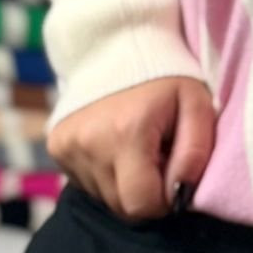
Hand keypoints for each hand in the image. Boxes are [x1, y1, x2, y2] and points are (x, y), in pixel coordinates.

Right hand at [45, 74, 214, 221]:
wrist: (118, 45)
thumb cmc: (167, 78)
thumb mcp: (197, 105)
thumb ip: (196, 153)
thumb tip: (181, 195)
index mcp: (126, 134)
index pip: (141, 205)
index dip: (164, 201)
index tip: (173, 175)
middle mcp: (88, 144)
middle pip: (121, 206)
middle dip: (145, 193)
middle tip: (158, 160)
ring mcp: (67, 147)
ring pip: (103, 198)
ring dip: (125, 184)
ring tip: (137, 149)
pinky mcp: (56, 147)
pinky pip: (86, 183)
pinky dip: (105, 174)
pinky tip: (116, 146)